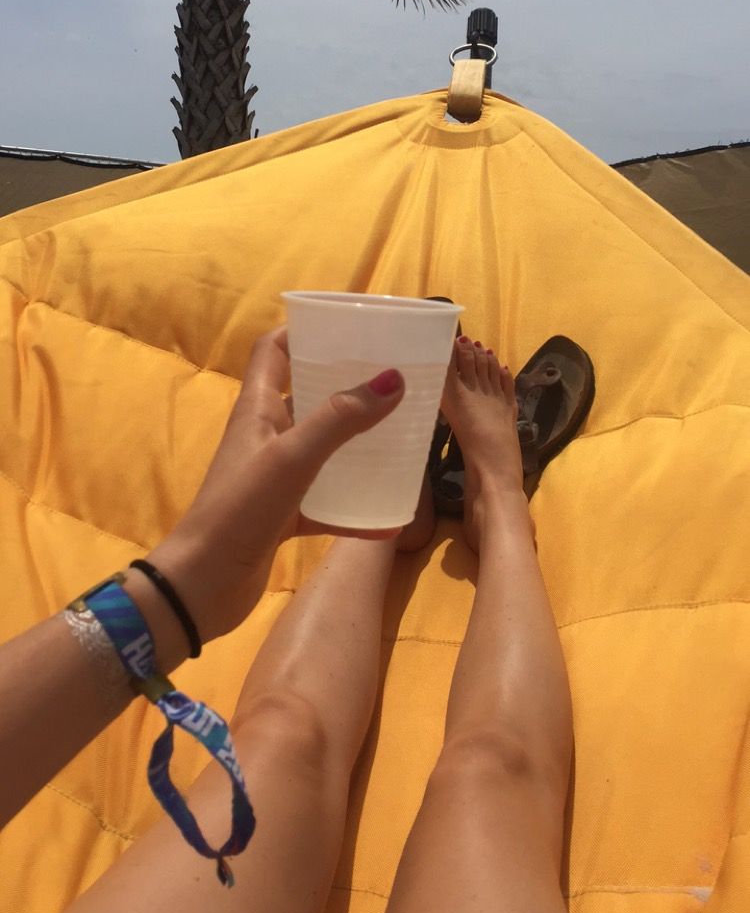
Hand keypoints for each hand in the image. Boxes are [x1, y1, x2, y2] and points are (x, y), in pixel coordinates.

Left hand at [150, 327, 404, 639]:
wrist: (203, 586)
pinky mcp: (283, 514)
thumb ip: (340, 419)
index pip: (274, 351)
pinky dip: (353, 505)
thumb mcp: (292, 458)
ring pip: (321, 448)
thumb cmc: (240, 510)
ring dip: (355, 442)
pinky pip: (326, 501)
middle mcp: (265, 436)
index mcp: (256, 410)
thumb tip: (393, 379)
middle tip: (395, 378)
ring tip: (401, 434)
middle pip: (306, 395)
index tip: (350, 326)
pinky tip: (389, 516)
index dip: (305, 331)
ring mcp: (274, 477)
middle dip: (347, 384)